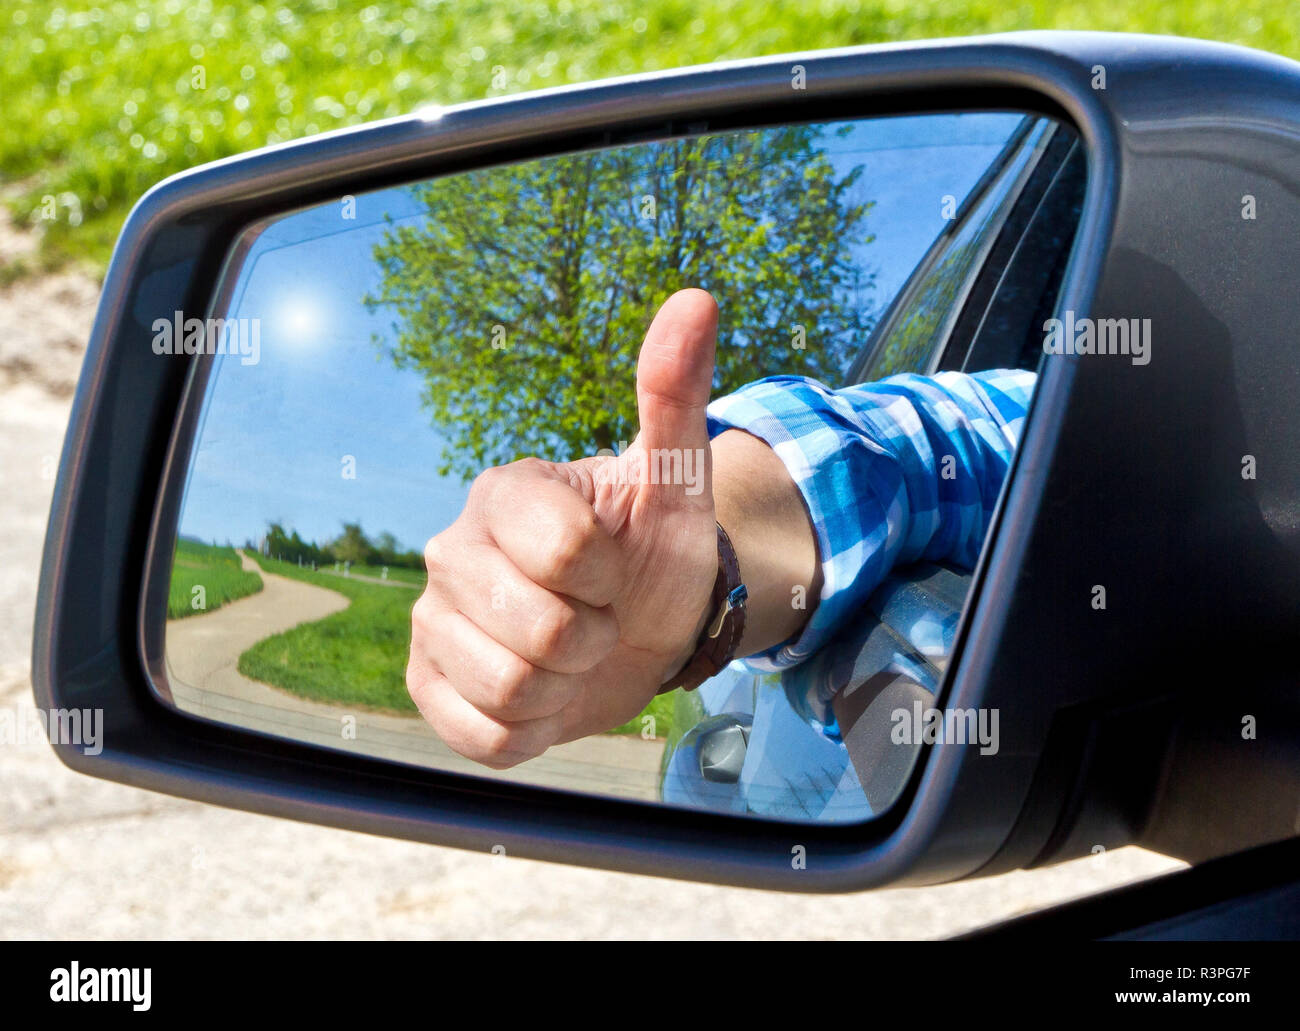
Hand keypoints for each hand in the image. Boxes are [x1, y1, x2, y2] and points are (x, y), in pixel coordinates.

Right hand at [408, 289, 720, 767]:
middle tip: (597, 616)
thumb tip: (696, 299)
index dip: (611, 575)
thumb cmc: (650, 552)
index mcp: (504, 494)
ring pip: (512, 688)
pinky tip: (541, 693)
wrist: (635, 631)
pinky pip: (483, 735)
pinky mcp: (426, 688)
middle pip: (542, 631)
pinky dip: (531, 729)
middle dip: (595, 636)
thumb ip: (673, 393)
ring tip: (571, 654)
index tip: (614, 565)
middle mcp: (450, 552)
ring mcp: (431, 623)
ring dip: (567, 685)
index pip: (567, 552)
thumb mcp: (675, 482)